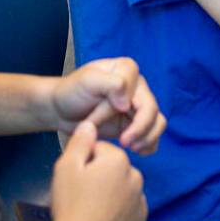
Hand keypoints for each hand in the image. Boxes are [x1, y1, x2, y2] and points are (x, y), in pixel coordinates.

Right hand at [49, 122, 146, 220]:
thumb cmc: (72, 206)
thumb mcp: (66, 166)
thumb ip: (80, 141)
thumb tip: (89, 124)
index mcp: (118, 160)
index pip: (100, 150)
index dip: (84, 161)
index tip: (76, 176)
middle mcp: (135, 176)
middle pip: (112, 168)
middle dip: (98, 176)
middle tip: (81, 193)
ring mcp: (139, 200)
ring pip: (121, 187)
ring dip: (108, 192)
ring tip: (90, 208)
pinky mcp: (140, 219)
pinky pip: (127, 207)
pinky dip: (117, 210)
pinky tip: (101, 218)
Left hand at [51, 57, 165, 154]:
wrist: (62, 110)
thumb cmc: (72, 91)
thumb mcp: (87, 81)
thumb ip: (110, 84)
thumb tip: (128, 102)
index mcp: (127, 70)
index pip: (139, 89)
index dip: (127, 105)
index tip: (108, 114)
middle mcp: (136, 86)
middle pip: (152, 109)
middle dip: (141, 128)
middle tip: (124, 143)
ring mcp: (137, 106)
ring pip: (157, 123)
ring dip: (148, 138)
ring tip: (132, 148)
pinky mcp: (135, 124)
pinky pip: (152, 135)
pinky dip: (149, 145)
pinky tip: (137, 151)